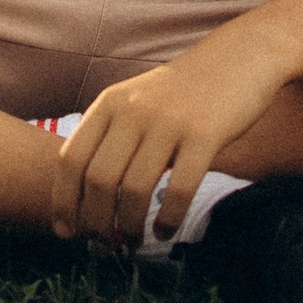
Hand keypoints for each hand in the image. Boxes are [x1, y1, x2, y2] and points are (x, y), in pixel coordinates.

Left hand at [51, 33, 289, 248]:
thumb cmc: (183, 91)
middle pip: (98, 180)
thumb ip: (111, 136)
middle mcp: (133, 111)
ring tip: (134, 242)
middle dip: (95, 222)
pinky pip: (179, 190)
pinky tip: (166, 230)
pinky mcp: (205, 135)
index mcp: (110, 103)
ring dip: (130, 226)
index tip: (65, 233)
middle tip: (104, 245)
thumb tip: (88, 196)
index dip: (63, 202)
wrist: (239, 57)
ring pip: (134, 190)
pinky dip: (168, 220)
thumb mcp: (136, 100)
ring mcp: (168, 122)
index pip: (70, 159)